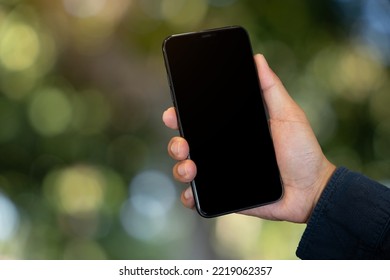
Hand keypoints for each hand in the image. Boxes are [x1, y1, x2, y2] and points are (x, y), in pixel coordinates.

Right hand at [162, 54, 335, 222]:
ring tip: (190, 168)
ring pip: (188, 170)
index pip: (200, 121)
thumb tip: (257, 59)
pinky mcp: (225, 196)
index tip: (173, 113)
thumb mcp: (288, 115)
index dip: (181, 116)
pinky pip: (199, 198)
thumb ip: (271, 89)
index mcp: (232, 130)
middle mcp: (222, 151)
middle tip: (183, 144)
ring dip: (180, 168)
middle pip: (187, 145)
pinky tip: (191, 195)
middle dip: (176, 143)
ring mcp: (221, 174)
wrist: (312, 189)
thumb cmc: (302, 150)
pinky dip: (189, 197)